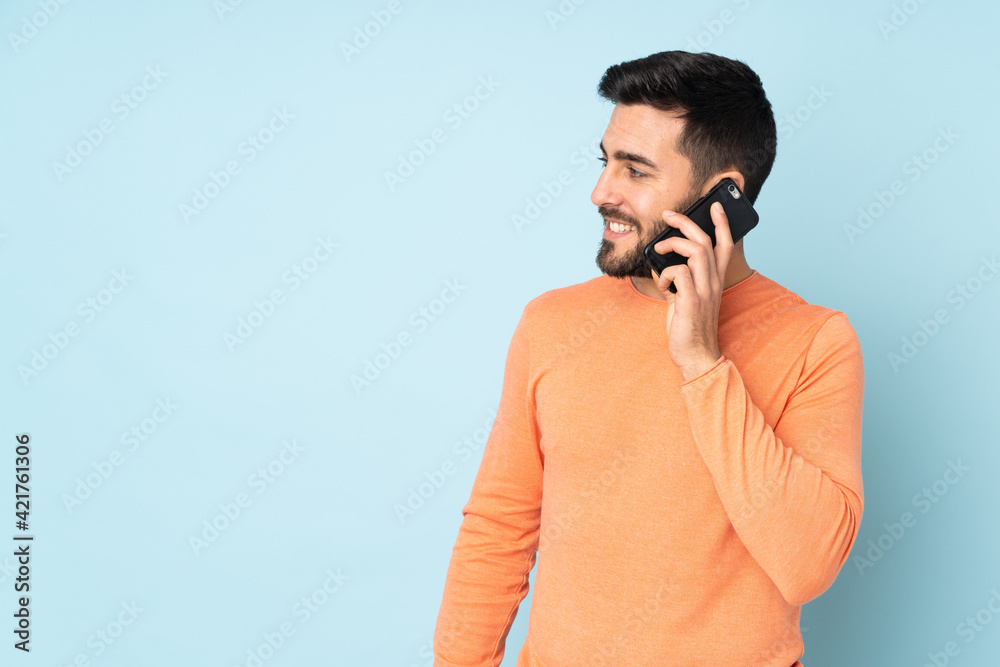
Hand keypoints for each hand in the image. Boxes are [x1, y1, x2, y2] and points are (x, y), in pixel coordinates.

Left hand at [649, 201, 733, 380]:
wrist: (696, 355)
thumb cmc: (688, 327)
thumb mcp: (684, 297)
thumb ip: (677, 280)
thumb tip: (660, 264)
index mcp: (715, 279)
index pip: (724, 244)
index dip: (722, 223)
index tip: (714, 205)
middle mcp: (713, 282)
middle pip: (706, 240)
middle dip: (686, 222)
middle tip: (668, 215)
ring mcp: (704, 290)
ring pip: (696, 250)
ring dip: (673, 243)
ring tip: (659, 249)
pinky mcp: (692, 300)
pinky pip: (678, 272)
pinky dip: (665, 274)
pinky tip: (662, 287)